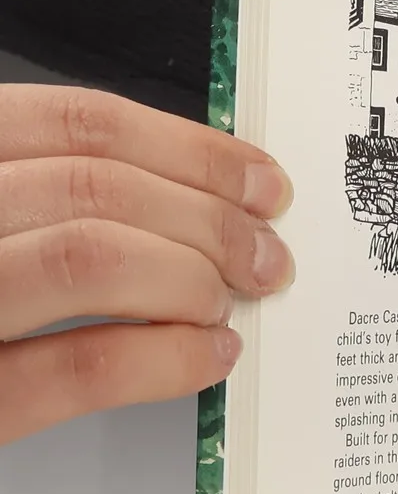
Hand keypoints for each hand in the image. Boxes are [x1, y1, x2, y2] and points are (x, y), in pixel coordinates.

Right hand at [0, 86, 294, 443]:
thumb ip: (36, 202)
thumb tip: (181, 202)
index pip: (72, 123)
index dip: (188, 149)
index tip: (255, 179)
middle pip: (94, 187)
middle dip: (208, 218)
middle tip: (265, 252)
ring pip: (88, 257)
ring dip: (189, 277)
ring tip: (227, 301)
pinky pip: (71, 369)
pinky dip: (161, 360)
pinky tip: (202, 357)